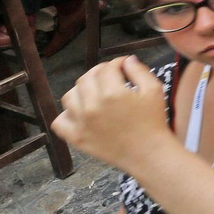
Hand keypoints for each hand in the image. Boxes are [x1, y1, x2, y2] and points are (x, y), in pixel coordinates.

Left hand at [53, 57, 170, 171]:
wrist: (148, 153)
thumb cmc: (153, 121)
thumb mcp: (154, 90)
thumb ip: (139, 71)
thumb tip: (126, 60)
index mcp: (112, 93)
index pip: (107, 68)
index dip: (116, 63)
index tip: (123, 66)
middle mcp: (92, 106)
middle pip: (86, 78)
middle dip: (99, 73)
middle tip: (111, 77)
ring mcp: (81, 123)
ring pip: (70, 96)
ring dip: (82, 91)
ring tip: (95, 94)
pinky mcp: (76, 138)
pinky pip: (59, 121)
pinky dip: (66, 114)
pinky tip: (80, 113)